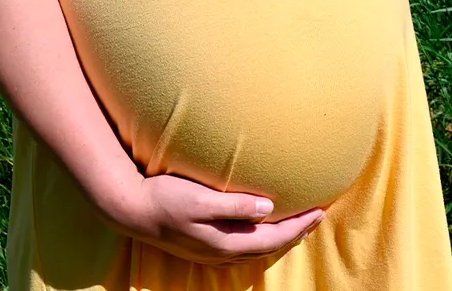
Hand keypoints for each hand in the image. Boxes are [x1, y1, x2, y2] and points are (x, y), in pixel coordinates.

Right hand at [100, 172, 324, 264]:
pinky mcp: (203, 248)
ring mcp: (211, 253)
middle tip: (317, 218)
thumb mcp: (200, 198)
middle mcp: (221, 253)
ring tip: (297, 226)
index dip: (299, 226)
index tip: (320, 211)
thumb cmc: (164, 198)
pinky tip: (260, 232)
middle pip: (269, 246)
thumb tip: (267, 207)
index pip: (274, 237)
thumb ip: (233, 205)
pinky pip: (243, 249)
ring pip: (256, 250)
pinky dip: (260, 240)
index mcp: (226, 242)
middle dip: (296, 233)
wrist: (131, 210)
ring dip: (280, 238)